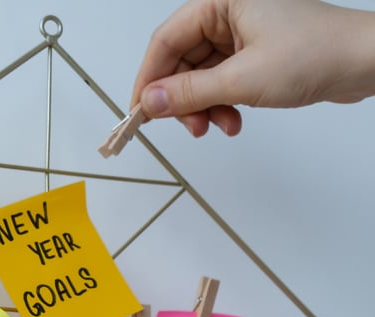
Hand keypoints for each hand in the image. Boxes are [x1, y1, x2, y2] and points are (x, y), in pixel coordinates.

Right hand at [132, 0, 374, 136]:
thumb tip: (149, 103)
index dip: (149, 79)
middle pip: (182, 60)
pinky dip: (222, 105)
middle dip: (182, 99)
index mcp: (221, 0)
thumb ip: (190, 93)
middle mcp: (228, 11)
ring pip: (201, 76)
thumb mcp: (242, 80)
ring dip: (204, 107)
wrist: (361, 61)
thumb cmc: (314, 53)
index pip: (166, 40)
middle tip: (188, 128)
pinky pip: (222, 82)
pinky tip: (234, 121)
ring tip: (218, 127)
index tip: (140, 114)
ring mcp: (242, 32)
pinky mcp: (255, 53)